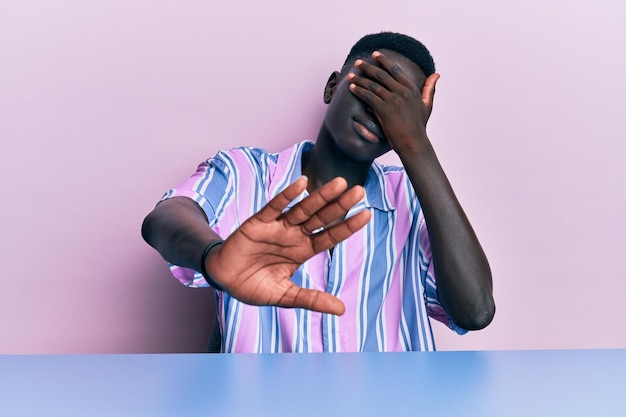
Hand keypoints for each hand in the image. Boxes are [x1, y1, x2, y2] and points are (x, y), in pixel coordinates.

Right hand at [204, 176, 369, 314]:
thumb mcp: (286, 296)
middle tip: (359, 191)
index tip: (367, 214)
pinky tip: (302, 184)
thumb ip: (312, 299)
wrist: (224, 279)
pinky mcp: (259, 222)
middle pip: (322, 218)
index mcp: (303, 251)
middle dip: (340, 205)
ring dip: (321, 196)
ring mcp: (278, 227)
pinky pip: (275, 206)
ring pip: (303, 208)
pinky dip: (288, 195)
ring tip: (340, 184)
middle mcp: (294, 236)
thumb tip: (342, 310)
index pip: (330, 237)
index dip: (348, 226)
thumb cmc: (254, 285)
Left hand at [347, 50, 439, 155]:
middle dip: (368, 67)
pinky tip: (351, 87)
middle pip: (381, 75)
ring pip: (372, 85)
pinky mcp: (384, 109)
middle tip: (358, 62)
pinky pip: (368, 96)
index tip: (375, 54)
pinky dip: (359, 90)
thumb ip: (429, 89)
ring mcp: (393, 100)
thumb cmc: (419, 126)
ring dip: (359, 78)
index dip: (384, 60)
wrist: (413, 142)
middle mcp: (402, 92)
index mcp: (412, 89)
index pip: (395, 70)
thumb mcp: (427, 105)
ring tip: (350, 75)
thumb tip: (437, 74)